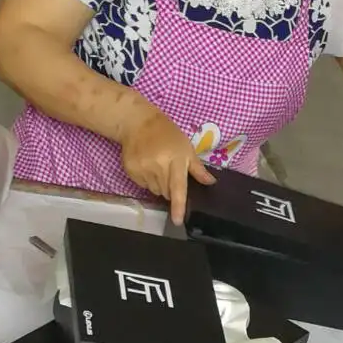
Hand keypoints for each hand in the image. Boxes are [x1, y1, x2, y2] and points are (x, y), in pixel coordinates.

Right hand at [119, 104, 214, 224]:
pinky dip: (146, 180)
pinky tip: (147, 166)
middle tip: (169, 172)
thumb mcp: (186, 147)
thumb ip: (197, 168)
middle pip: (166, 193)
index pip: (178, 189)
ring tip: (157, 167)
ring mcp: (143, 169)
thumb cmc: (167, 134)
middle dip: (170, 189)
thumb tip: (210, 182)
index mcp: (175, 162)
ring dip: (158, 185)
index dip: (178, 206)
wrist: (138, 122)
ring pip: (155, 190)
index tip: (177, 221)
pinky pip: (142, 185)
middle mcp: (158, 167)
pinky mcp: (131, 170)